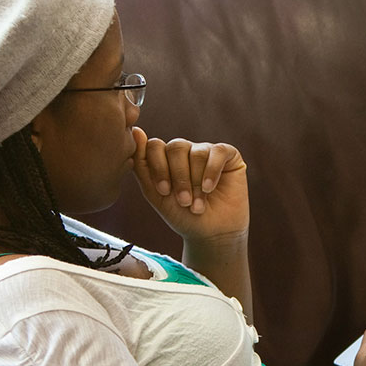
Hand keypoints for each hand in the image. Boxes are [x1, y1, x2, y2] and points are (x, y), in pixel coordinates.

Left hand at [131, 127, 249, 243]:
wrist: (212, 234)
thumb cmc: (183, 216)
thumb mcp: (156, 194)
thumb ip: (142, 165)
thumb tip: (136, 131)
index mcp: (166, 158)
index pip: (155, 146)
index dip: (158, 167)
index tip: (163, 191)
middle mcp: (186, 151)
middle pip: (176, 146)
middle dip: (178, 176)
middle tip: (183, 201)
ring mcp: (207, 152)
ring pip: (197, 153)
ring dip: (195, 182)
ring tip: (197, 204)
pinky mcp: (229, 156)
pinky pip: (218, 152)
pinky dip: (212, 171)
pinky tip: (209, 188)